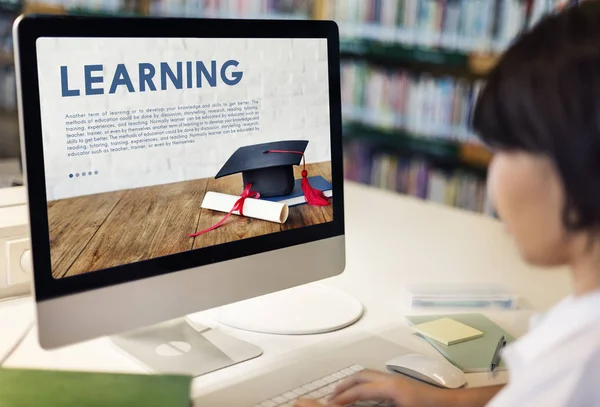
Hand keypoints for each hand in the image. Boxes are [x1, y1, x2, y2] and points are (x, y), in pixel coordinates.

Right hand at [295, 369, 445, 406]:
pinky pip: (377, 380)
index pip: (359, 389)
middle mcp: (392, 379)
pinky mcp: (403, 385)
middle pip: (361, 376)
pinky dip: (365, 385)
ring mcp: (398, 380)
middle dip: (344, 384)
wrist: (455, 405)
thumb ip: (378, 406)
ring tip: (344, 393)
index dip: (343, 397)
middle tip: (332, 395)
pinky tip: (364, 396)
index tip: (331, 403)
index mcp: (391, 387)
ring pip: (369, 375)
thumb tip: (362, 405)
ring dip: (355, 383)